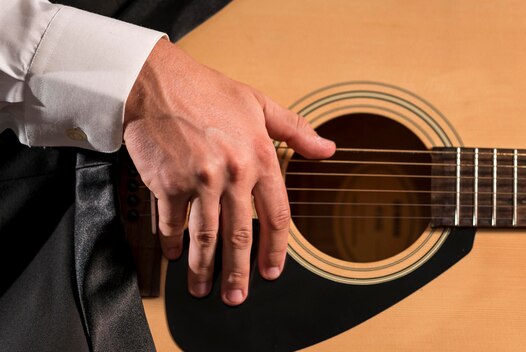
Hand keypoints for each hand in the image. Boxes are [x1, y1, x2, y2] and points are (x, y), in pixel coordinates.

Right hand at [123, 39, 334, 305]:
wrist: (157, 82)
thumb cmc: (207, 91)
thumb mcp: (259, 104)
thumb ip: (296, 130)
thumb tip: (328, 148)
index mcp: (259, 156)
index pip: (276, 215)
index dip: (275, 249)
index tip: (272, 271)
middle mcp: (233, 172)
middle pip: (240, 236)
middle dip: (238, 272)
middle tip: (237, 295)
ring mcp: (199, 181)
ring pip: (206, 237)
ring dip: (205, 268)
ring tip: (203, 289)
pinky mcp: (168, 184)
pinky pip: (172, 223)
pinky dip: (173, 243)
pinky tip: (175, 254)